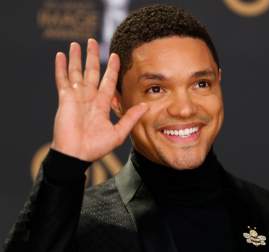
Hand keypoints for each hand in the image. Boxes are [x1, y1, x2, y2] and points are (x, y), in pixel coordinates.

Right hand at [51, 38, 147, 160]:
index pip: (108, 82)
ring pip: (76, 72)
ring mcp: (76, 97)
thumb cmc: (95, 148)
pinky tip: (61, 55)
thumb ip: (131, 118)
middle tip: (93, 41)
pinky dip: (61, 68)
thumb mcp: (118, 133)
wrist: (76, 155)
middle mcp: (89, 98)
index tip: (115, 56)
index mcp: (101, 105)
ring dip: (77, 58)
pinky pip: (62, 80)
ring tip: (77, 44)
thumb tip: (145, 106)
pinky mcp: (65, 99)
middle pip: (92, 72)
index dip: (112, 69)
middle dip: (93, 57)